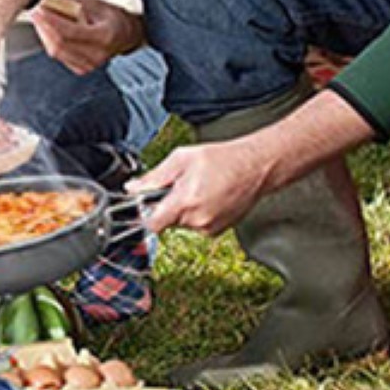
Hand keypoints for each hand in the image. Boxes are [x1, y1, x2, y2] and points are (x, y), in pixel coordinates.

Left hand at [29, 0, 144, 74]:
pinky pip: (60, 57)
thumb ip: (72, 3)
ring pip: (57, 52)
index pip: (71, 32)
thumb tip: (48, 1)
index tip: (39, 11)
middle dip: (44, 28)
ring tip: (39, 21)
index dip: (51, 21)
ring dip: (44, 36)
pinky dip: (51, 44)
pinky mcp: (83, 69)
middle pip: (60, 45)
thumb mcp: (95, 3)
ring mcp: (90, 65)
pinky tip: (48, 32)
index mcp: (104, 36)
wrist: (125, 35)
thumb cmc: (110, 17)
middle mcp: (98, 54)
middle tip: (35, 14)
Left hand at [128, 135, 272, 235]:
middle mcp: (197, 220)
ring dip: (185, 209)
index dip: (146, 214)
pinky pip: (199, 224)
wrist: (255, 166)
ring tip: (200, 188)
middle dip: (169, 205)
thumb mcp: (181, 159)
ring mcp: (209, 227)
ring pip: (184, 223)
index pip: (152, 224)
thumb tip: (133, 188)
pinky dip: (199, 213)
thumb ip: (154, 177)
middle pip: (168, 221)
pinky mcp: (219, 230)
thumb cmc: (223, 159)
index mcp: (184, 202)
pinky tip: (210, 196)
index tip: (147, 205)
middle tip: (182, 186)